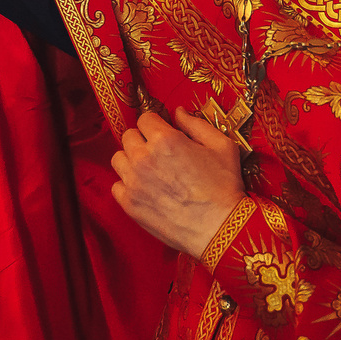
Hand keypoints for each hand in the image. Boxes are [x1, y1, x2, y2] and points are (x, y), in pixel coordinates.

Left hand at [110, 109, 242, 256]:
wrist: (219, 227)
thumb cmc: (224, 187)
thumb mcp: (222, 146)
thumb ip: (196, 124)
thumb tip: (178, 112)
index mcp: (165, 139)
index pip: (145, 118)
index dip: (155, 124)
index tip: (162, 133)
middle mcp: (144, 157)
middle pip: (128, 136)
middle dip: (142, 140)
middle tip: (157, 152)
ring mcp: (133, 182)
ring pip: (118, 159)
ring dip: (131, 160)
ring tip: (149, 170)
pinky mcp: (129, 204)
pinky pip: (117, 186)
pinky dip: (128, 185)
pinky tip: (145, 189)